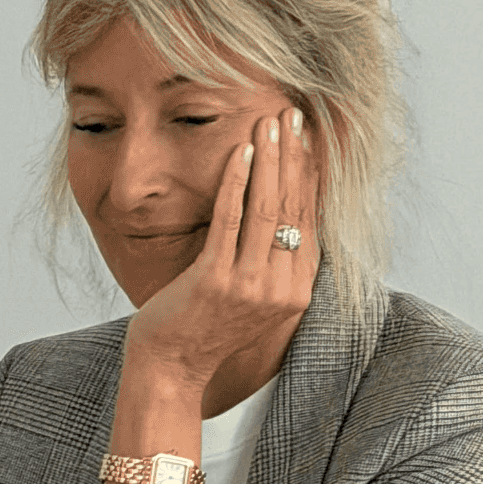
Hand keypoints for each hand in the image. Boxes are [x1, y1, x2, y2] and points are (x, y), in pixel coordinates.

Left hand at [122, 106, 320, 404]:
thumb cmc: (206, 328)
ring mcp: (249, 287)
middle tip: (292, 114)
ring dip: (269, 159)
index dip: (310, 173)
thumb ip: (274, 263)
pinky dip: (236, 182)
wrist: (171, 369)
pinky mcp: (216, 282)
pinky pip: (230, 221)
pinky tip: (239, 152)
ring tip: (268, 122)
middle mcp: (281, 290)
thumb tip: (287, 213)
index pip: (311, 219)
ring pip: (267, 209)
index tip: (307, 135)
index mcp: (296, 292)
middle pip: (293, 207)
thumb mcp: (253, 298)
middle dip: (293, 155)